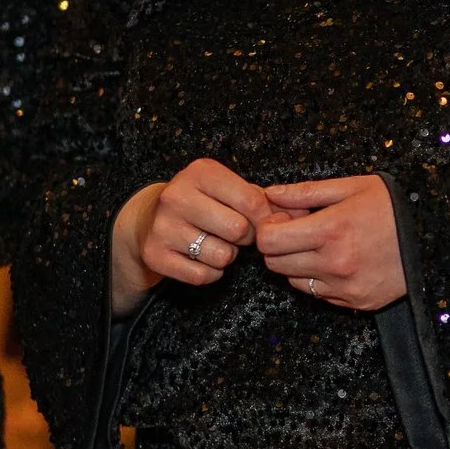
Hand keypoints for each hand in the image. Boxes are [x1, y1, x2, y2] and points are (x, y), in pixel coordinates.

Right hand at [110, 158, 277, 311]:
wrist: (149, 218)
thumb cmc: (203, 202)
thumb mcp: (229, 189)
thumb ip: (265, 200)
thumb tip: (300, 215)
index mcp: (201, 172)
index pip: (251, 201)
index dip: (264, 218)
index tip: (260, 222)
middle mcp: (177, 196)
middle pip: (238, 230)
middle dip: (245, 238)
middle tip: (236, 234)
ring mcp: (163, 226)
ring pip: (221, 256)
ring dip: (227, 256)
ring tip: (215, 243)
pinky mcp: (155, 254)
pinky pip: (203, 275)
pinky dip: (210, 272)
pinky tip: (202, 257)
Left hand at [256, 174, 404, 310]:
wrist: (435, 240)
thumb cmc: (394, 208)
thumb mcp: (353, 187)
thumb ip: (306, 192)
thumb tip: (269, 194)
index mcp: (331, 229)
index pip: (269, 240)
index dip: (268, 228)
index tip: (282, 219)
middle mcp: (334, 263)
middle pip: (274, 264)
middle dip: (278, 246)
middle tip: (298, 231)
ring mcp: (344, 287)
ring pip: (293, 281)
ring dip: (297, 264)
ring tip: (321, 246)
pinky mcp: (354, 302)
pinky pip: (318, 293)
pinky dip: (319, 279)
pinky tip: (338, 261)